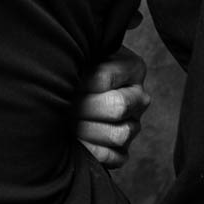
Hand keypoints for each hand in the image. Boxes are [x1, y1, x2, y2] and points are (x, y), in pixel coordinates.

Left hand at [75, 44, 150, 169]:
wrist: (64, 86)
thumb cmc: (72, 65)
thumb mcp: (80, 51)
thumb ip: (84, 48)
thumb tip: (100, 46)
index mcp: (133, 67)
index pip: (104, 79)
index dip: (79, 83)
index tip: (64, 81)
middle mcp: (139, 97)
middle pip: (117, 107)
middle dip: (84, 106)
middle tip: (65, 104)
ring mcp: (133, 125)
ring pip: (119, 134)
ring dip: (87, 130)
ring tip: (66, 121)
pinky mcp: (124, 150)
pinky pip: (117, 158)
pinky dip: (94, 152)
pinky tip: (77, 141)